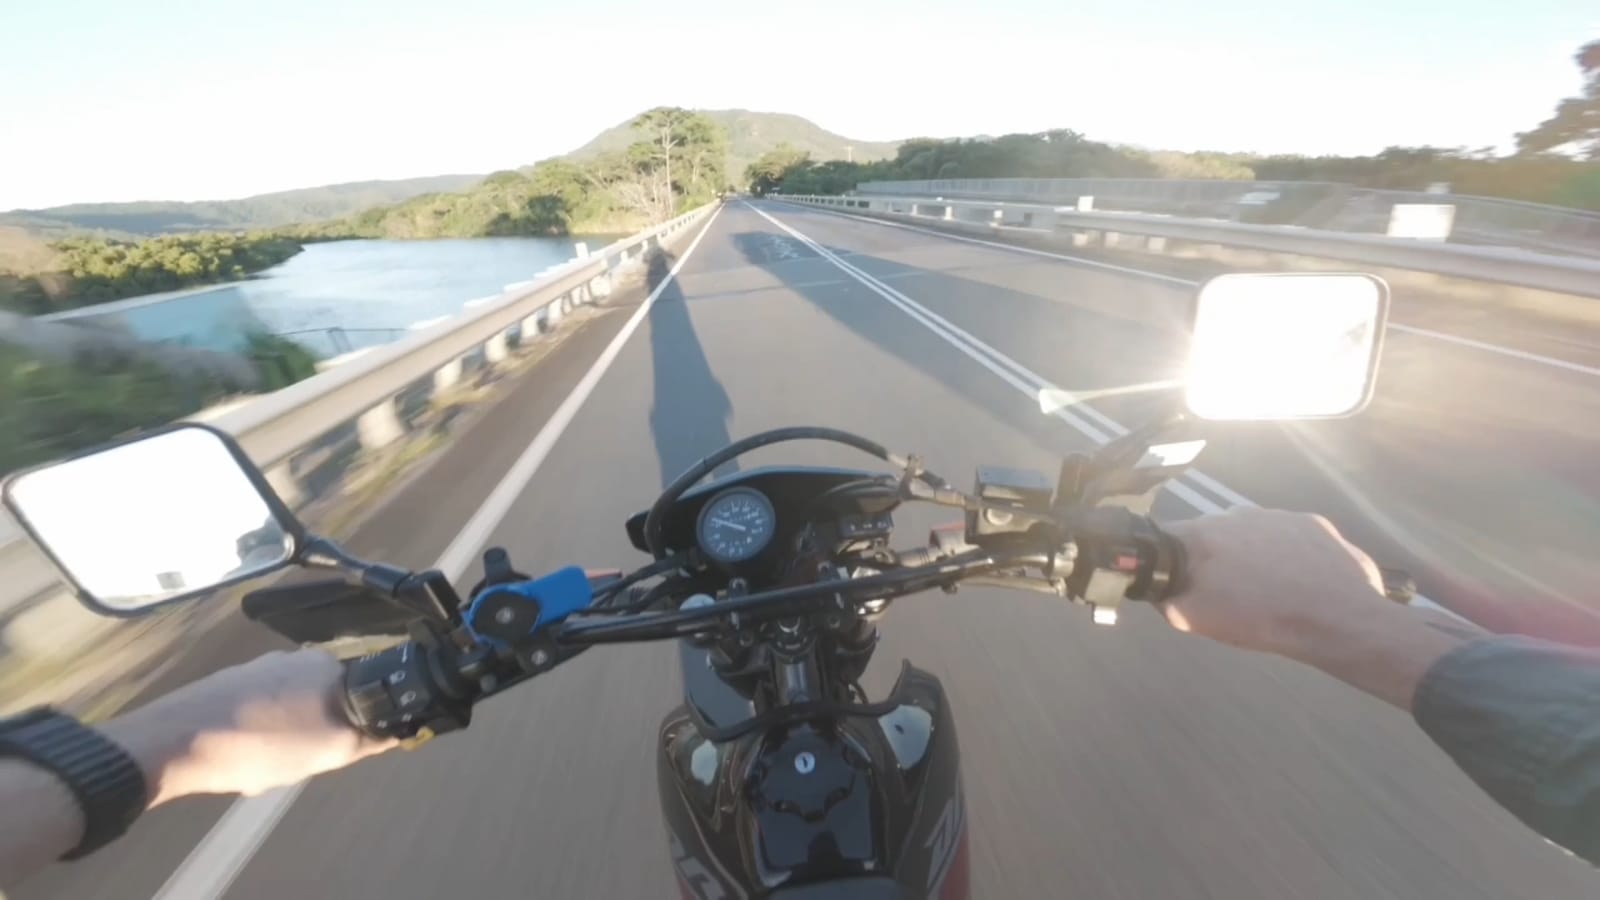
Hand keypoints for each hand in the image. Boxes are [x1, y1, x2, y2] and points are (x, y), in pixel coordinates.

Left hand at [102, 649, 396, 803]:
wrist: (173, 743)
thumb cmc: (260, 745)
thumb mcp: (328, 751)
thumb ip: (369, 739)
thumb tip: (400, 730)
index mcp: (326, 665)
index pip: (363, 696)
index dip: (354, 730)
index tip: (335, 754)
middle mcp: (295, 658)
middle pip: (326, 703)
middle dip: (318, 736)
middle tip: (300, 763)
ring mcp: (257, 668)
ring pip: (291, 712)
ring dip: (286, 740)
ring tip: (264, 765)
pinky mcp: (227, 684)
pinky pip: (259, 714)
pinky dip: (258, 737)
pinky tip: (242, 758)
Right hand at [1158, 508, 1391, 659]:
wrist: (1337, 619)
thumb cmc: (1259, 620)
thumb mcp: (1193, 620)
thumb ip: (1166, 597)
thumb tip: (1160, 586)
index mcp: (1202, 533)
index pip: (1167, 537)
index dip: (1170, 561)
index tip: (1185, 582)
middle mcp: (1237, 513)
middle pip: (1214, 532)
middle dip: (1216, 557)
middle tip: (1230, 591)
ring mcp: (1280, 514)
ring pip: (1254, 532)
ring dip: (1254, 552)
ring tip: (1271, 587)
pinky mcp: (1315, 522)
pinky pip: (1291, 536)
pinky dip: (1290, 554)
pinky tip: (1301, 580)